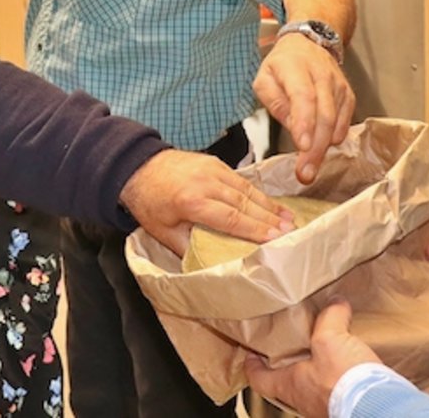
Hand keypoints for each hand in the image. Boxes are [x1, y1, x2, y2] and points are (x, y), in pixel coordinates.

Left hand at [119, 149, 291, 255]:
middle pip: (244, 203)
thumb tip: (211, 264)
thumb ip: (187, 247)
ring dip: (269, 206)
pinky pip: (241, 180)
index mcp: (191, 201)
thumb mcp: (162, 232)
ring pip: (246, 190)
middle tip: (291, 232)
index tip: (274, 239)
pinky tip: (272, 204)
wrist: (137, 166)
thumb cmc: (149, 202)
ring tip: (289, 220)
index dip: (254, 229)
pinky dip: (259, 193)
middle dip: (269, 219)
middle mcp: (205, 183)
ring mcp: (211, 170)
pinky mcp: (215, 163)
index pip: (230, 218)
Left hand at [243, 301, 379, 417]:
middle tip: (291, 344)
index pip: (259, 380)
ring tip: (326, 349)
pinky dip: (339, 376)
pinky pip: (337, 388)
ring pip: (311, 385)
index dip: (252, 365)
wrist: (378, 406)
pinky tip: (352, 363)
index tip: (250, 353)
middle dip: (287, 363)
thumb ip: (330, 317)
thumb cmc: (345, 381)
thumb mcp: (329, 338)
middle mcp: (305, 400)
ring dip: (315, 369)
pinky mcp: (347, 405)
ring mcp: (325, 405)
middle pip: (286, 382)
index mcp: (291, 385)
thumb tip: (335, 303)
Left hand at [253, 34, 354, 181]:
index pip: (303, 96)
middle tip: (305, 173)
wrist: (309, 44)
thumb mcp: (263, 78)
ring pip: (336, 121)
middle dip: (315, 148)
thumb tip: (292, 126)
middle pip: (323, 115)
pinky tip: (323, 149)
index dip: (304, 123)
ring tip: (310, 169)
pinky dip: (335, 138)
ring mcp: (338, 86)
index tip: (301, 146)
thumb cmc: (282, 65)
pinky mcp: (348, 96)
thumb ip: (274, 102)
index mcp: (295, 68)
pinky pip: (345, 122)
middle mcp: (321, 76)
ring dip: (324, 148)